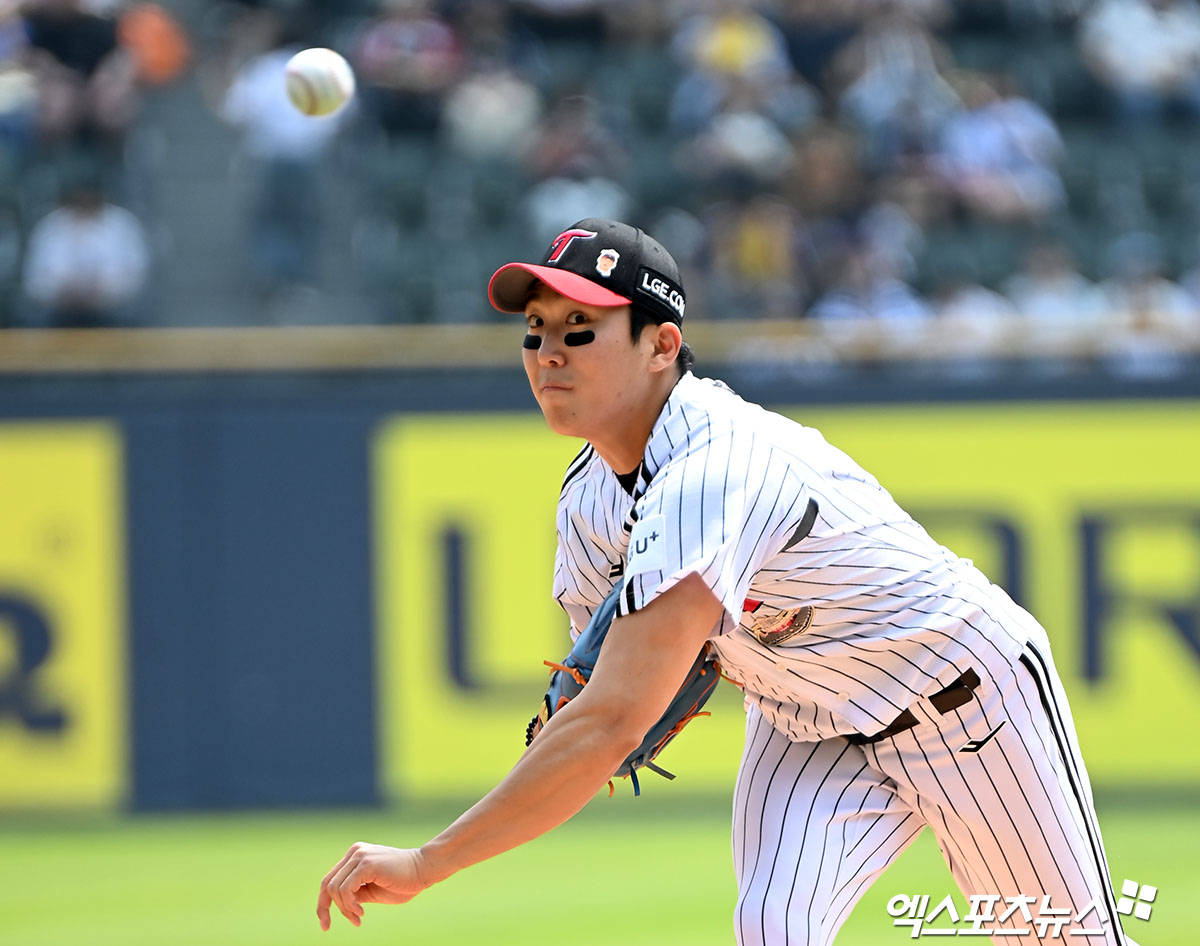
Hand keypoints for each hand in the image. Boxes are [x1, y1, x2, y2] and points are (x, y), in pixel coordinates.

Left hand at [316, 842, 433, 929]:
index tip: (325, 925)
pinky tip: (361, 912)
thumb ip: (355, 892)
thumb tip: (338, 904)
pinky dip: (349, 905)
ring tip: (359, 917)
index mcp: (355, 856)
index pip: (329, 880)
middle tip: (344, 923)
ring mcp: (359, 856)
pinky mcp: (366, 864)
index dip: (323, 904)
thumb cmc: (402, 882)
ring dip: (345, 909)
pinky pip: (345, 889)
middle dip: (328, 909)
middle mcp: (354, 852)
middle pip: (327, 884)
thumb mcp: (372, 890)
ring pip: (335, 888)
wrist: (424, 870)